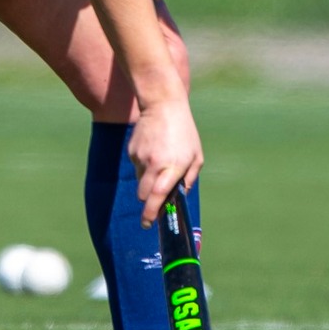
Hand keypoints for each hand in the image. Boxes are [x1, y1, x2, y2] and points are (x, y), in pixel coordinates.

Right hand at [130, 94, 201, 226]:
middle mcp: (155, 163)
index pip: (158, 195)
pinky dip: (144, 165)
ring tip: (160, 160)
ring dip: (148, 180)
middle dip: (148, 201)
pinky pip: (136, 167)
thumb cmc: (184, 132)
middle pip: (144, 195)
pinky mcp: (132, 151)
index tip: (148, 224)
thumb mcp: (196, 156)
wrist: (162, 105)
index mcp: (174, 166)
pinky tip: (153, 150)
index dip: (152, 212)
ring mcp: (141, 157)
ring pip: (140, 181)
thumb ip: (189, 179)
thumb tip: (179, 197)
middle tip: (155, 200)